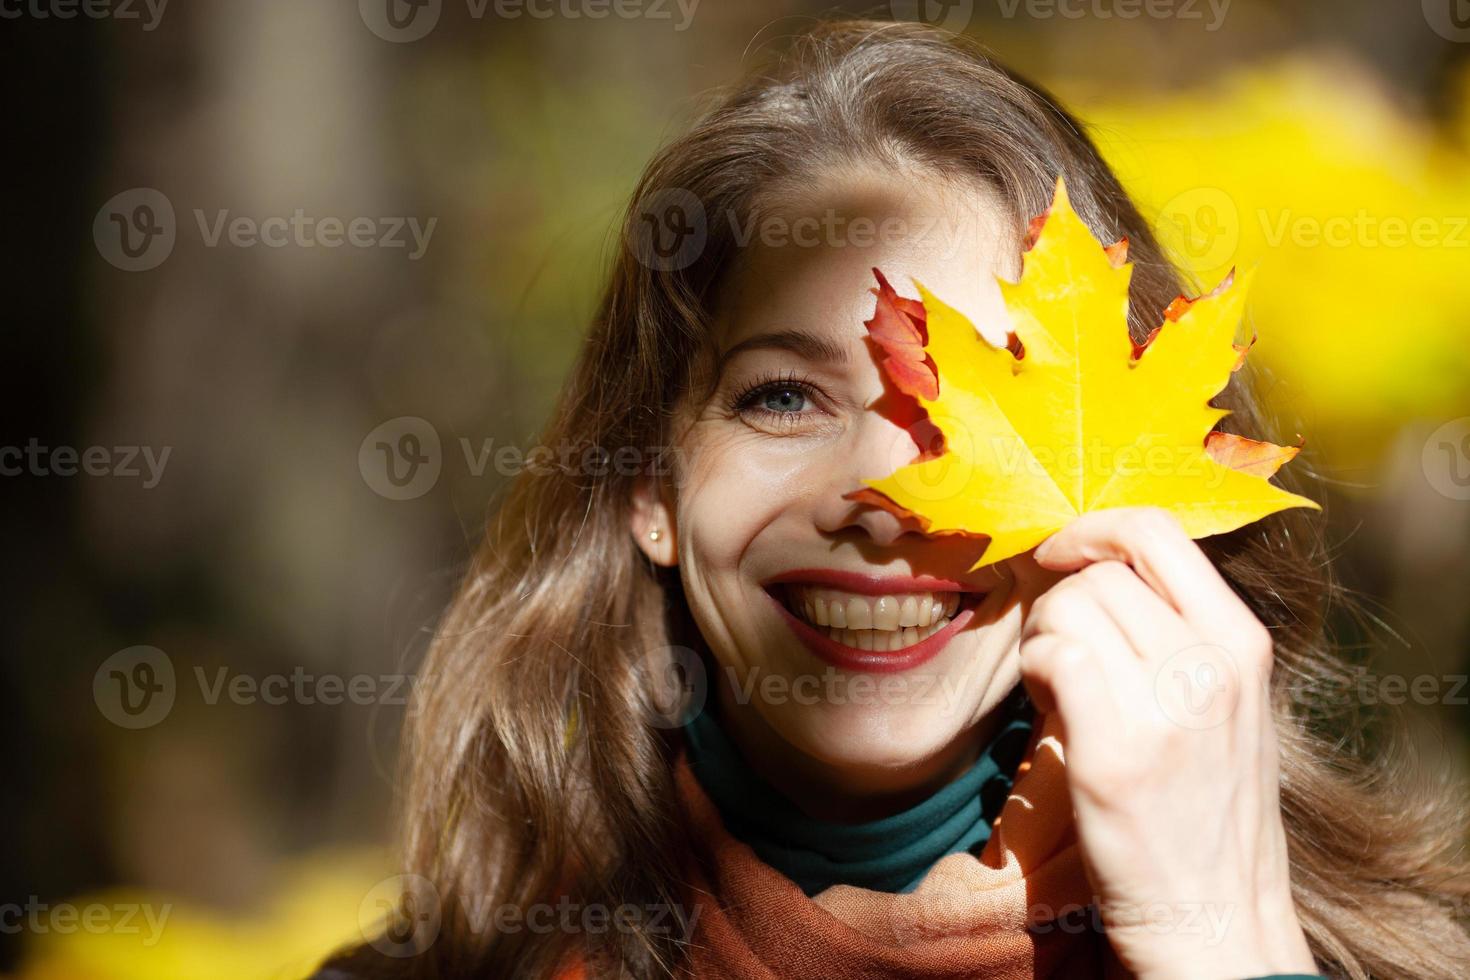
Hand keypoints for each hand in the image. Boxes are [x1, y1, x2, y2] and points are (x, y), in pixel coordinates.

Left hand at [1018, 508, 1315, 979]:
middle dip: (1059, 601)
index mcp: (1241, 644)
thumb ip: (1179, 634)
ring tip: (1058, 688)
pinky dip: (1033, 672)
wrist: (1216, 918)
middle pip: (1099, 573)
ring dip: (1043, 639)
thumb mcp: (1224, 705)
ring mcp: (1167, 705)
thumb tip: (1099, 568)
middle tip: (1058, 653)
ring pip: (1068, 608)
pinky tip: (1047, 709)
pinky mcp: (1116, 750)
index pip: (1158, 531)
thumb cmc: (1205, 810)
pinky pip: (1052, 657)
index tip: (1061, 554)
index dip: (1092, 529)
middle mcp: (1211, 664)